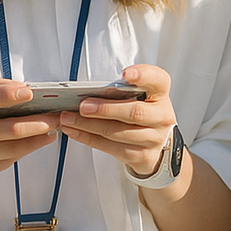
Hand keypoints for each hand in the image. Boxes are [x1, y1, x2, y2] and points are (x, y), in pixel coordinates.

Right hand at [0, 77, 58, 187]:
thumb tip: (24, 88)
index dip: (8, 95)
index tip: (30, 93)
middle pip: (9, 129)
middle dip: (37, 123)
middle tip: (56, 117)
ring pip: (13, 149)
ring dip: (38, 139)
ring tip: (53, 129)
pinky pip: (10, 160)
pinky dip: (28, 149)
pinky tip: (39, 141)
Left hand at [58, 65, 175, 177]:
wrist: (157, 143)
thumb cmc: (141, 111)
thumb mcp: (139, 95)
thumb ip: (120, 90)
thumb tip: (86, 93)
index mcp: (160, 93)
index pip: (157, 80)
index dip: (142, 76)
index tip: (125, 74)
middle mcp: (162, 115)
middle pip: (134, 112)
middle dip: (105, 109)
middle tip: (82, 106)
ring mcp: (154, 138)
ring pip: (118, 132)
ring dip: (89, 125)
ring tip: (68, 118)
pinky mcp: (142, 156)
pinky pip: (111, 148)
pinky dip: (89, 138)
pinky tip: (74, 131)